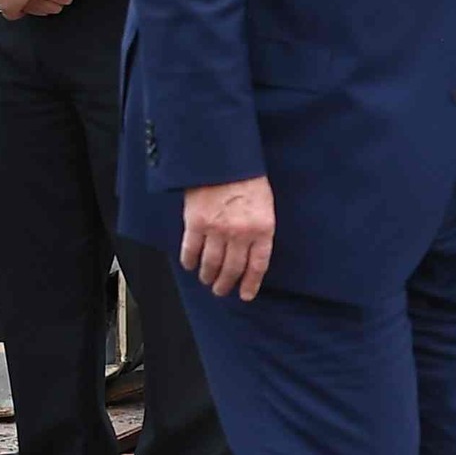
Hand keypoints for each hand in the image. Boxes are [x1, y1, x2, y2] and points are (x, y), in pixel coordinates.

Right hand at [180, 176, 275, 302]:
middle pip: (233, 269)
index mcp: (262, 228)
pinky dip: (190, 262)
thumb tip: (253, 253)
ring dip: (208, 276)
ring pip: (211, 264)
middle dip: (226, 284)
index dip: (250, 283)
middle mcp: (240, 233)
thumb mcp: (265, 205)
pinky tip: (190, 266)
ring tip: (207, 281)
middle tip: (221, 290)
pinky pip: (191, 251)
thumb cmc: (246, 178)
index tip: (245, 295)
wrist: (223, 160)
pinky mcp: (195, 224)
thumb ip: (260, 229)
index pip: (258, 265)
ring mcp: (217, 230)